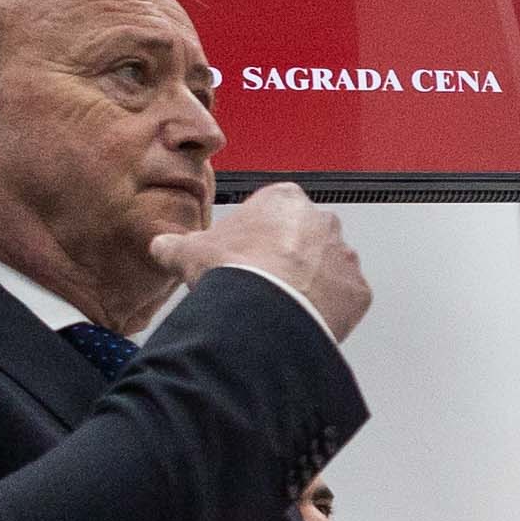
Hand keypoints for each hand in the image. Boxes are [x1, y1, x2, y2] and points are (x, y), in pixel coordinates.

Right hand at [154, 180, 373, 343]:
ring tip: (282, 306)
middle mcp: (322, 222)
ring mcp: (344, 256)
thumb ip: (174, 244)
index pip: (273, 212)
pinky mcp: (357, 290)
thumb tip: (162, 246)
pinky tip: (302, 320)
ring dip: (311, 284)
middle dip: (288, 259)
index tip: (246, 255)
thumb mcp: (187, 251)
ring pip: (328, 268)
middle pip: (305, 239)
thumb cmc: (234, 273)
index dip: (256, 236)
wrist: (264, 314)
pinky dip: (328, 310)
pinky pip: (344, 299)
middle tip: (264, 283)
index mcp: (284, 200)